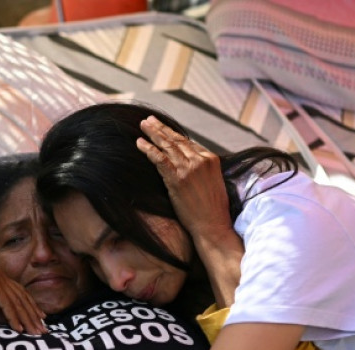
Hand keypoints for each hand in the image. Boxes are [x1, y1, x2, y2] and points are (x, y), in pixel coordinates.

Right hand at [0, 267, 46, 333]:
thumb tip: (13, 322)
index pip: (20, 294)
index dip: (31, 307)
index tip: (40, 320)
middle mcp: (0, 274)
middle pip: (22, 297)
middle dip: (33, 315)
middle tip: (43, 330)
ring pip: (16, 301)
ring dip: (26, 318)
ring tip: (34, 332)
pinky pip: (6, 303)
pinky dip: (13, 317)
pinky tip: (19, 328)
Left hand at [136, 116, 233, 242]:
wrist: (212, 225)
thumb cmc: (213, 210)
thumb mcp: (214, 183)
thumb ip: (203, 170)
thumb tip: (190, 166)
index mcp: (211, 159)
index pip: (189, 143)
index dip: (174, 136)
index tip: (163, 131)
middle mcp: (200, 160)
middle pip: (177, 140)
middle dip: (161, 128)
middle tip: (149, 120)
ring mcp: (188, 168)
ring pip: (167, 145)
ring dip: (153, 133)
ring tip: (143, 125)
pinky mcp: (177, 178)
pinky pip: (159, 158)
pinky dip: (148, 149)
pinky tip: (139, 143)